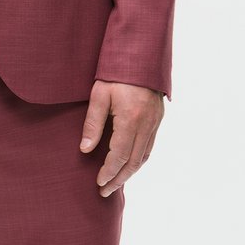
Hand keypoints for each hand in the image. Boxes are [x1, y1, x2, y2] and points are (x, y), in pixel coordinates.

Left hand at [79, 80, 163, 196]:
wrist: (141, 53)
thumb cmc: (116, 72)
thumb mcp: (99, 95)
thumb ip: (93, 124)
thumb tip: (85, 150)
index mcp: (131, 118)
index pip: (120, 155)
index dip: (109, 172)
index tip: (98, 183)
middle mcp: (146, 124)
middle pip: (134, 161)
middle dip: (119, 179)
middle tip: (105, 191)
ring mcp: (155, 122)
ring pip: (144, 156)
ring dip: (130, 172)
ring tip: (116, 182)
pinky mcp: (158, 118)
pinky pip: (149, 146)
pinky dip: (139, 160)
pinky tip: (130, 164)